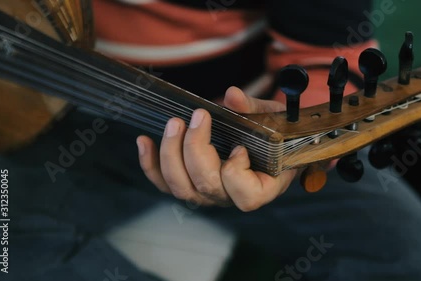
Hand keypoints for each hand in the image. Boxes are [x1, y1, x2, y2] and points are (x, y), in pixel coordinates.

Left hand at [136, 86, 296, 210]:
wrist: (266, 144)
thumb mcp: (273, 118)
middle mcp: (231, 197)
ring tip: (174, 123)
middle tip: (197, 116)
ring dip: (171, 153)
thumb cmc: (275, 134)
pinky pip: (164, 183)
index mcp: (261, 188)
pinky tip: (145, 141)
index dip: (236, 172)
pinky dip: (150, 163)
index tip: (239, 146)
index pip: (245, 196)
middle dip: (195, 148)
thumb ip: (255, 109)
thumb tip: (231, 95)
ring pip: (180, 187)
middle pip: (205, 185)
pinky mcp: (188, 186)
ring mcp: (207, 195)